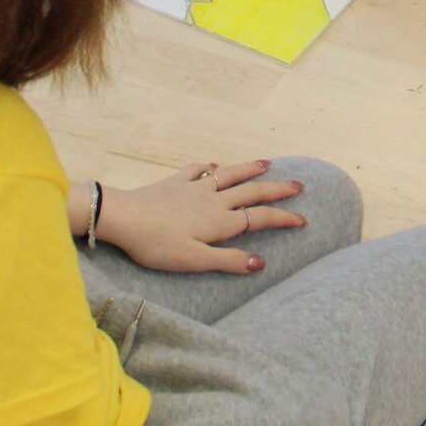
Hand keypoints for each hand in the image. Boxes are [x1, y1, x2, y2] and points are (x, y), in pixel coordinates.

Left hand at [94, 160, 305, 274]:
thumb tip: (261, 262)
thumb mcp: (193, 261)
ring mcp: (193, 188)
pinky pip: (196, 170)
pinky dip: (208, 166)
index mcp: (219, 221)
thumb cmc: (157, 245)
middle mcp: (212, 200)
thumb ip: (228, 261)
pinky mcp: (174, 183)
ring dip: (249, 169)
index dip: (283, 218)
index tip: (303, 219)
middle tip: (298, 184)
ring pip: (229, 175)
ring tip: (267, 163)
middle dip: (277, 189)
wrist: (122, 217)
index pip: (259, 218)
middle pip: (251, 191)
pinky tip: (213, 165)